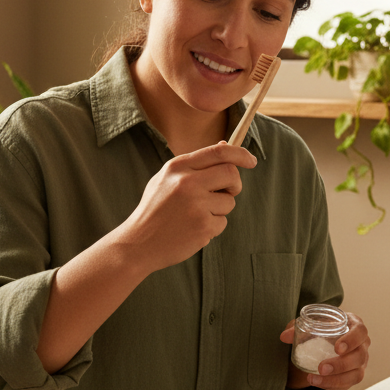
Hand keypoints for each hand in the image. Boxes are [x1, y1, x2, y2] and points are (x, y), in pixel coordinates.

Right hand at [115, 141, 256, 273]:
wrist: (138, 243)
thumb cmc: (155, 210)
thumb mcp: (165, 179)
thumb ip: (194, 164)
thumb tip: (225, 146)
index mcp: (178, 167)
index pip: (219, 152)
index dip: (240, 154)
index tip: (251, 160)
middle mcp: (187, 183)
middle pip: (231, 173)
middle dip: (235, 184)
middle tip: (226, 193)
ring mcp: (196, 205)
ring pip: (229, 201)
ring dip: (220, 210)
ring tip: (196, 216)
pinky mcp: (202, 226)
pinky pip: (222, 222)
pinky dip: (212, 227)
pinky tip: (193, 230)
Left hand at [279, 311, 369, 389]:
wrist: (325, 339)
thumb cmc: (321, 327)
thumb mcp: (310, 323)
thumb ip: (296, 327)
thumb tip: (284, 337)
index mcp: (354, 326)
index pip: (360, 332)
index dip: (352, 340)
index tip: (337, 348)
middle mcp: (362, 344)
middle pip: (359, 356)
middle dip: (341, 365)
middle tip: (321, 368)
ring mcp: (360, 362)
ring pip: (356, 375)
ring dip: (335, 379)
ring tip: (313, 379)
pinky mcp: (354, 375)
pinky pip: (347, 384)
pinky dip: (332, 385)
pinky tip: (317, 383)